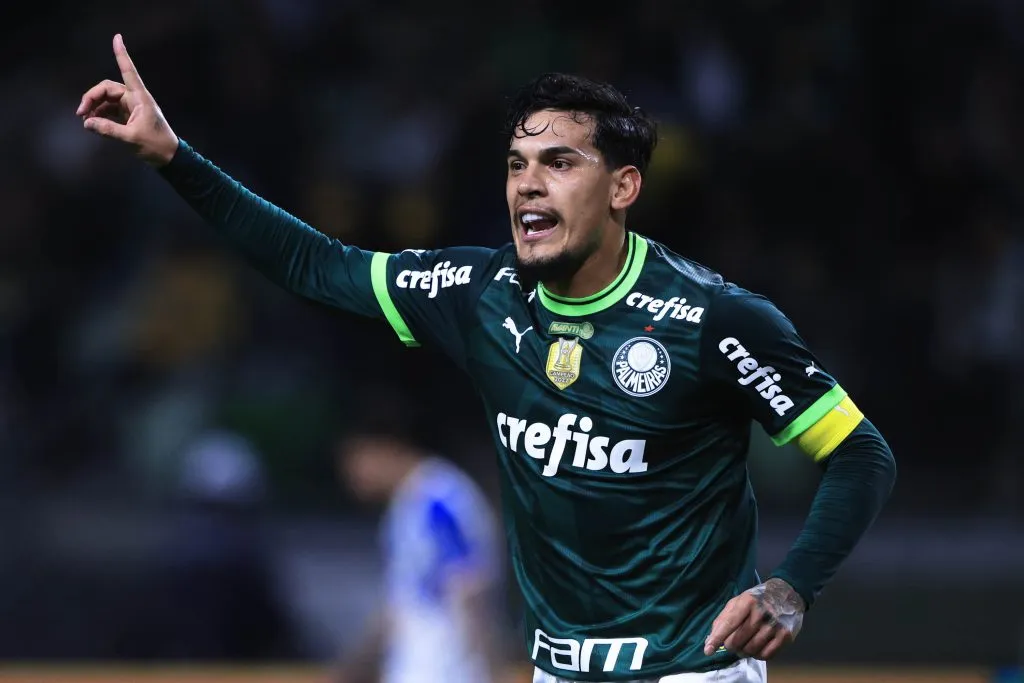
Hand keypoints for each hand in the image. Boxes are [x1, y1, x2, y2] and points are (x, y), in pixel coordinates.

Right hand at [77, 34, 178, 166]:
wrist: (169, 157)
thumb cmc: (156, 145)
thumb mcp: (131, 138)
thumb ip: (108, 130)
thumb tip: (87, 122)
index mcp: (140, 98)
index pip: (129, 71)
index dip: (122, 54)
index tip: (117, 37)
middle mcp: (135, 99)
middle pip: (108, 88)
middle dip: (92, 97)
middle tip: (81, 113)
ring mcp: (131, 107)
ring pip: (107, 99)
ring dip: (94, 106)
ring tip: (85, 120)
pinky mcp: (129, 117)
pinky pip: (110, 110)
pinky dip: (100, 114)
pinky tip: (93, 123)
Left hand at [703, 577, 804, 660]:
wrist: (787, 594)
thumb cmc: (758, 599)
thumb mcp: (739, 601)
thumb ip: (724, 618)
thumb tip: (711, 638)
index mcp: (747, 601)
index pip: (729, 623)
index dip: (717, 638)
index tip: (708, 650)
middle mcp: (762, 613)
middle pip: (738, 640)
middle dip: (730, 645)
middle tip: (731, 643)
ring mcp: (775, 625)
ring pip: (751, 650)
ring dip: (743, 652)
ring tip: (743, 645)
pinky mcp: (786, 636)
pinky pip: (765, 655)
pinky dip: (757, 656)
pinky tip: (756, 648)